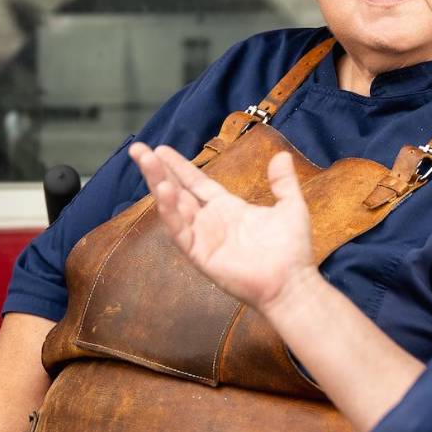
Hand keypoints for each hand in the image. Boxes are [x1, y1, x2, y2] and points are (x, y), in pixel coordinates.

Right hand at [131, 142, 316, 315]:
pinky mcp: (200, 255)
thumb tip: (282, 155)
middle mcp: (211, 222)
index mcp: (228, 208)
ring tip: (147, 162)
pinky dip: (169, 212)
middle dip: (158, 171)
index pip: (197, 183)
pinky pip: (180, 231)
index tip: (161, 149)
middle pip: (178, 191)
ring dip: (159, 184)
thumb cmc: (292, 250)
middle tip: (139, 149)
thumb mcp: (290, 206)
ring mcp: (203, 238)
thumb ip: (283, 182)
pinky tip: (163, 191)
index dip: (180, 167)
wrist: (292, 282)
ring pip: (174, 208)